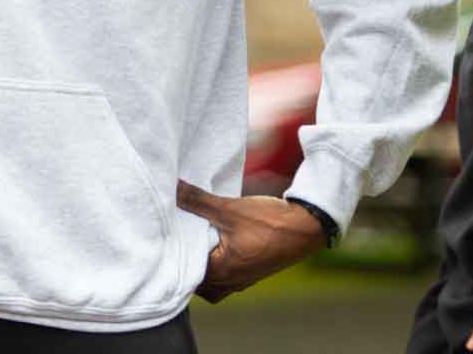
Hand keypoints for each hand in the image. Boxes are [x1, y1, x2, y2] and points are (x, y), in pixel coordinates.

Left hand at [174, 180, 325, 301]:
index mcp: (220, 274)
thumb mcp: (229, 208)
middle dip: (185, 259)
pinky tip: (214, 242)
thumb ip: (197, 200)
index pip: (184, 270)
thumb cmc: (269, 223)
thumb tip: (173, 189)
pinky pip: (223, 274)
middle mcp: (228, 283)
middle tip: (176, 235)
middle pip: (194, 278)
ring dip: (201, 261)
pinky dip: (215, 262)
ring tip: (193, 238)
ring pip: (209, 278)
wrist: (307, 227)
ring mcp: (240, 281)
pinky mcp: (250, 273)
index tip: (165, 234)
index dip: (173, 252)